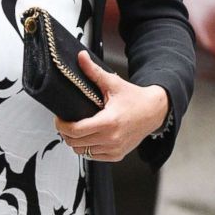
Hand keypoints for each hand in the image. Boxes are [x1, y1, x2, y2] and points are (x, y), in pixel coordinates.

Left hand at [55, 51, 169, 161]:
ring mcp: (115, 149)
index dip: (62, 126)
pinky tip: (88, 137)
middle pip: (76, 143)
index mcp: (109, 122)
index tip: (59, 119)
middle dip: (66, 133)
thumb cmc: (134, 98)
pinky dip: (87, 149)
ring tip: (76, 129)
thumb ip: (94, 71)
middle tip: (65, 122)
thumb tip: (81, 57)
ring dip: (76, 142)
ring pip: (83, 152)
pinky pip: (93, 157)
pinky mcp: (117, 155)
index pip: (75, 131)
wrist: (154, 111)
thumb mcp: (113, 83)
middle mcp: (112, 139)